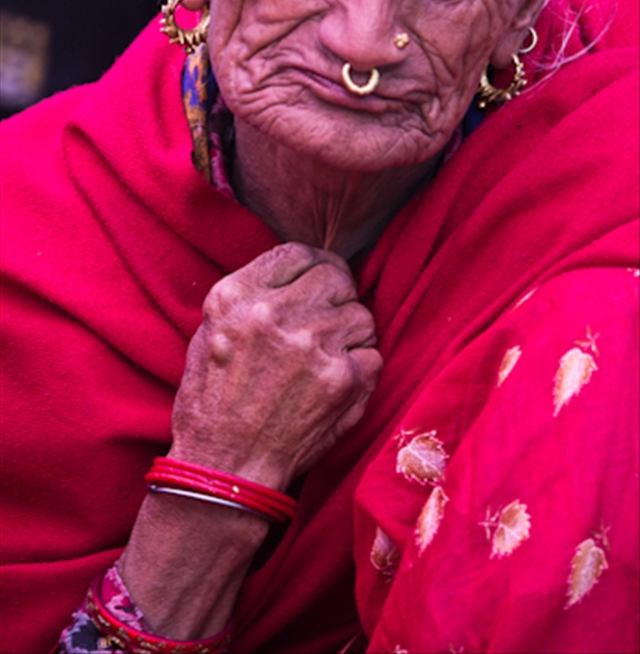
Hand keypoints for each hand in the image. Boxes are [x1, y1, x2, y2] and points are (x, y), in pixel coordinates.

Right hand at [170, 242, 381, 488]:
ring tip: (325, 360)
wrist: (225, 469)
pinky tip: (335, 385)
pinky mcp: (343, 378)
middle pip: (336, 275)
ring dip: (350, 335)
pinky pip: (373, 354)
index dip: (314, 267)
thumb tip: (301, 273)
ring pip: (361, 314)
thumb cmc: (214, 402)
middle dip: (337, 296)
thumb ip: (253, 294)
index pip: (298, 252)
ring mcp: (312, 344)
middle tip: (327, 321)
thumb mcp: (211, 331)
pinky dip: (361, 369)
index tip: (318, 283)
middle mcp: (274, 313)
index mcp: (236, 296)